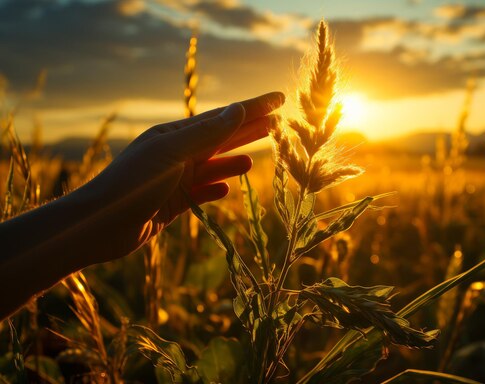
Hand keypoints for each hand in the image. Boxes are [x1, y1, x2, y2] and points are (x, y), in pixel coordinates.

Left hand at [84, 92, 283, 259]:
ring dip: (233, 161)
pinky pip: (201, 193)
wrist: (100, 225)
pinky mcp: (172, 204)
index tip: (279, 98)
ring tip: (255, 158)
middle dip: (249, 131)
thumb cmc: (134, 183)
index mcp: (174, 136)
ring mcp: (175, 180)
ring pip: (213, 167)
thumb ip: (207, 133)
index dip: (253, 108)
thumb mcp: (172, 153)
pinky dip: (214, 188)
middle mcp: (176, 155)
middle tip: (277, 123)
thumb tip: (238, 110)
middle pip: (221, 140)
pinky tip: (227, 188)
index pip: (222, 118)